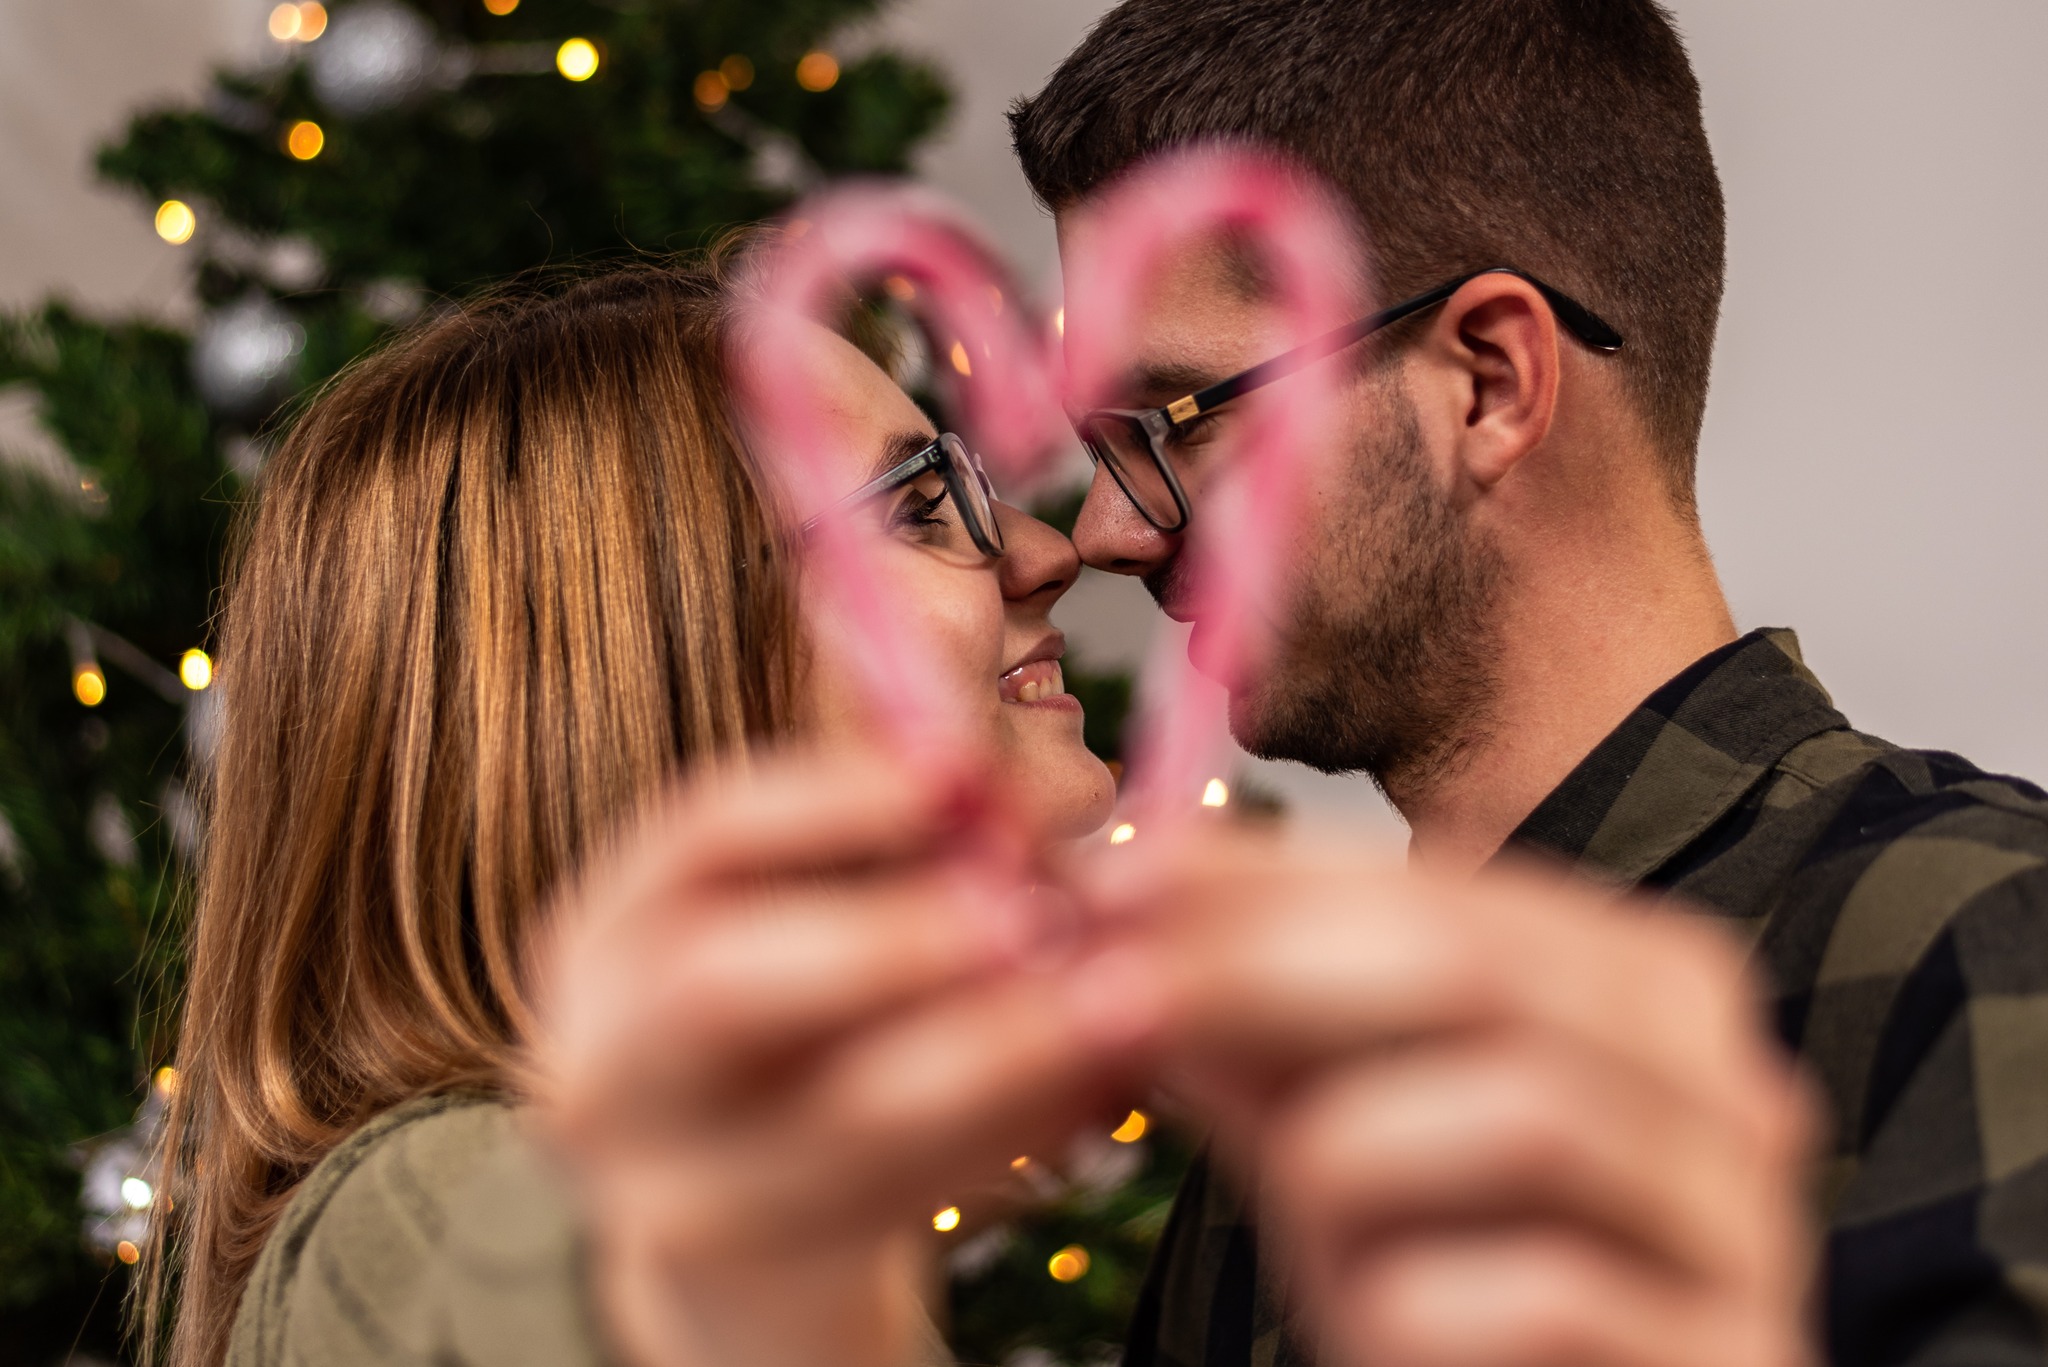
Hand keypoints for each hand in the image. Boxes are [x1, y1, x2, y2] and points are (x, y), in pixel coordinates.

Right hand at [529, 750, 1153, 1366]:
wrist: (740, 1251)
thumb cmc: (788, 1034)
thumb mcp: (786, 918)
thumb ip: (872, 810)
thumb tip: (960, 657)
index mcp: (599, 941)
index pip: (698, 838)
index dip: (830, 795)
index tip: (960, 767)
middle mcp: (601, 1065)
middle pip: (721, 988)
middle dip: (893, 937)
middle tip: (1030, 911)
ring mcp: (665, 1189)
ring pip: (843, 1115)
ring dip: (999, 1046)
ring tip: (1117, 996)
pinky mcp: (764, 1270)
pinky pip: (912, 1195)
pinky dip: (1020, 1128)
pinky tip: (1103, 1080)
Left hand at [1074, 827, 1820, 1366]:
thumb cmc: (1441, 1296)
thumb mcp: (1334, 1142)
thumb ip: (1256, 1030)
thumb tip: (1129, 901)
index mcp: (1650, 993)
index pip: (1445, 890)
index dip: (1267, 878)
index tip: (1109, 881)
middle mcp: (1734, 1090)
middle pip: (1487, 976)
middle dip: (1264, 973)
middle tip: (1106, 998)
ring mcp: (1747, 1236)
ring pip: (1533, 1116)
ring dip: (1345, 1154)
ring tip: (1287, 1205)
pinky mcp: (1734, 1360)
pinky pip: (1552, 1296)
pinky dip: (1415, 1305)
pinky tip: (1373, 1325)